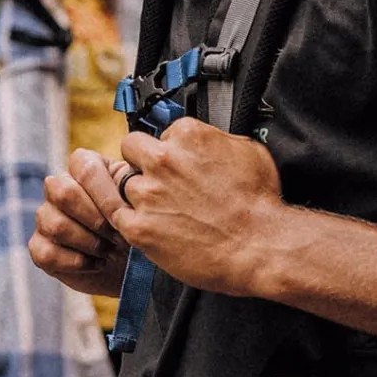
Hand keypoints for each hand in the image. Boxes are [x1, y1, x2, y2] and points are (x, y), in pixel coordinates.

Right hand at [28, 157, 129, 297]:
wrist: (128, 260)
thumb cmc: (134, 221)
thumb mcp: (138, 198)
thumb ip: (131, 184)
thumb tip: (129, 181)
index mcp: (84, 165)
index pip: (85, 168)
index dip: (105, 194)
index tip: (125, 215)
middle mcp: (58, 185)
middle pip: (65, 194)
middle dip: (96, 220)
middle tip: (118, 236)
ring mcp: (45, 215)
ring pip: (56, 225)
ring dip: (89, 242)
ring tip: (111, 250)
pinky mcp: (38, 246)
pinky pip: (47, 253)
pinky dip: (76, 262)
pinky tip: (96, 262)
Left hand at [70, 119, 285, 296]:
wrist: (258, 245)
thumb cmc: (258, 201)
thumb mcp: (248, 150)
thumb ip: (217, 139)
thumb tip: (207, 140)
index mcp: (188, 135)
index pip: (161, 132)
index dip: (169, 148)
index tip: (178, 162)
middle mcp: (163, 160)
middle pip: (131, 148)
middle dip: (142, 161)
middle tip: (159, 179)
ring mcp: (148, 194)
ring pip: (124, 184)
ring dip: (139, 194)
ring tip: (162, 208)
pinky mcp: (140, 228)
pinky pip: (119, 216)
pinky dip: (131, 221)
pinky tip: (151, 226)